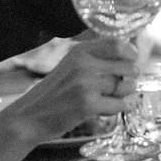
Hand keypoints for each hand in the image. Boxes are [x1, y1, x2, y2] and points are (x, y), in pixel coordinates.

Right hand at [0, 38, 138, 144]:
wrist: (28, 117)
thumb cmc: (53, 94)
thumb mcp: (69, 66)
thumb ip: (95, 59)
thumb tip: (130, 57)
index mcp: (80, 51)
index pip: (117, 44)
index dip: (131, 53)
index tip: (133, 61)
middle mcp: (83, 64)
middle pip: (127, 66)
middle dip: (131, 78)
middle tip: (124, 85)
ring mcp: (85, 83)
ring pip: (124, 87)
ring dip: (124, 95)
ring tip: (111, 99)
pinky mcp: (87, 104)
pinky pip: (119, 105)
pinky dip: (118, 109)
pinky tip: (106, 110)